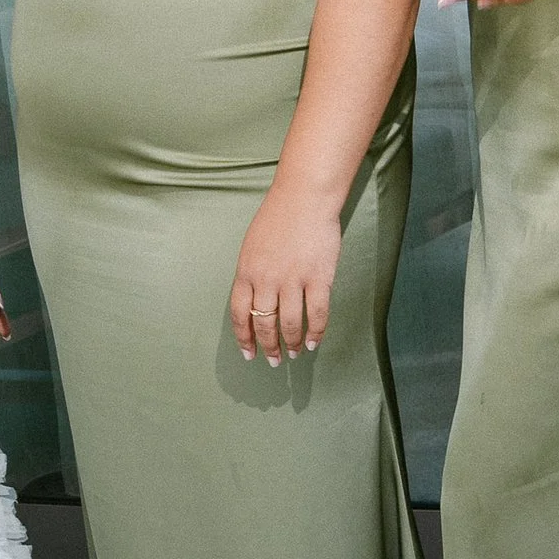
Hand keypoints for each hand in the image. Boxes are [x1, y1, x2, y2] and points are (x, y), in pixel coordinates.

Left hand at [229, 183, 341, 362]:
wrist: (304, 198)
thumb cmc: (278, 218)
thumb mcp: (252, 246)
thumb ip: (252, 274)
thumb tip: (256, 302)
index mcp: (246, 272)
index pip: (240, 314)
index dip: (244, 337)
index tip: (248, 353)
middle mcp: (266, 280)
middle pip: (264, 323)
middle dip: (268, 347)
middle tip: (273, 360)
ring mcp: (293, 280)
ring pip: (289, 324)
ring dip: (291, 343)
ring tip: (295, 353)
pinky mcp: (319, 279)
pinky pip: (317, 315)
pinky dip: (315, 333)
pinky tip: (313, 342)